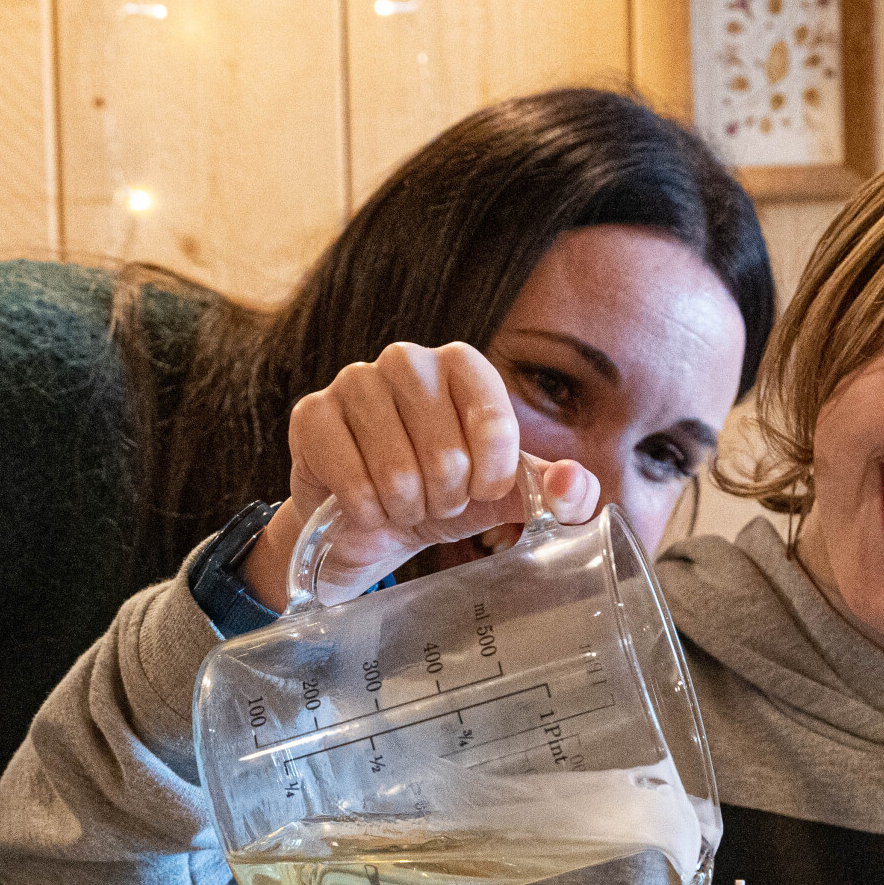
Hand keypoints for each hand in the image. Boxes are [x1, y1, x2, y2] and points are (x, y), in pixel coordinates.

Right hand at [242, 341, 599, 607]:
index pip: (494, 420)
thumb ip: (558, 493)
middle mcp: (407, 360)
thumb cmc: (443, 495)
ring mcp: (353, 382)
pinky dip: (365, 513)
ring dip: (406, 508)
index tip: (482, 491)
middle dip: (446, 497)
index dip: (492, 474)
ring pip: (396, 470)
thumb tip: (572, 485)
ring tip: (403, 505)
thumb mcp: (506, 497)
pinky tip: (365, 508)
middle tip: (436, 502)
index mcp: (463, 366)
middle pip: (445, 451)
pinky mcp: (310, 415)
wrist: (369, 524)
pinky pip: (350, 481)